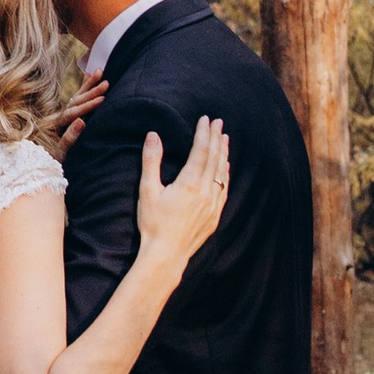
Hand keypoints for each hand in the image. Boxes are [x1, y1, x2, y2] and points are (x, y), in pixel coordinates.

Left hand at [44, 73, 108, 153]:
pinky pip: (75, 98)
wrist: (38, 162)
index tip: (102, 99)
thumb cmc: (50, 160)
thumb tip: (81, 121)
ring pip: (76, 96)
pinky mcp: (64, 115)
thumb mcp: (59, 153)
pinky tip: (88, 76)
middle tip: (106, 83)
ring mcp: (60, 114)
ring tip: (99, 72)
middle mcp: (57, 115)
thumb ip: (69, 138)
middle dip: (91, 92)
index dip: (88, 106)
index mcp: (54, 124)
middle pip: (75, 101)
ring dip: (88, 85)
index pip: (73, 112)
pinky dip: (82, 87)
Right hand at [135, 113, 228, 271]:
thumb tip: (153, 135)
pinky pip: (224, 189)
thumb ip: (151, 161)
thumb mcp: (147, 190)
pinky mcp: (214, 216)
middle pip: (214, 159)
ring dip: (223, 154)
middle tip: (219, 122)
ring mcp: (213, 205)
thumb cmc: (153, 223)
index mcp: (189, 183)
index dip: (204, 133)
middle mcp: (205, 192)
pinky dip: (226, 174)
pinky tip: (226, 168)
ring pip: (222, 173)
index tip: (206, 119)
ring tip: (225, 139)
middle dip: (216, 138)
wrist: (166, 254)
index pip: (201, 151)